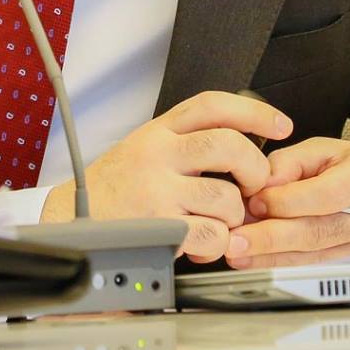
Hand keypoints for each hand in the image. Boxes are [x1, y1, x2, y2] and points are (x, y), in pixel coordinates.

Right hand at [40, 91, 291, 263]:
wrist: (68, 221)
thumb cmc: (110, 189)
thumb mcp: (143, 149)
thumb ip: (184, 144)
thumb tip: (241, 149)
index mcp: (158, 130)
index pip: (213, 105)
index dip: (254, 112)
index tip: (281, 125)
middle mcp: (158, 153)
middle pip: (229, 145)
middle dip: (255, 169)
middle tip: (252, 186)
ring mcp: (158, 189)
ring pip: (228, 197)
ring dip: (233, 216)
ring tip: (217, 222)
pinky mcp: (159, 226)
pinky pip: (213, 234)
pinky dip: (218, 244)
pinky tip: (203, 244)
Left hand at [227, 138, 349, 268]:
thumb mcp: (333, 149)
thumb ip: (293, 161)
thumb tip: (261, 182)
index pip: (326, 195)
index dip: (288, 201)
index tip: (256, 201)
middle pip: (318, 231)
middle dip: (272, 238)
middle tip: (237, 240)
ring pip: (314, 254)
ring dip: (272, 256)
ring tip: (239, 254)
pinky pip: (315, 264)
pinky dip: (283, 264)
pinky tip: (257, 263)